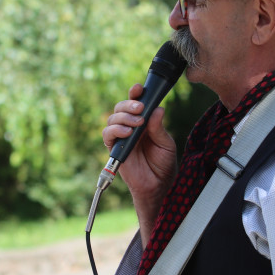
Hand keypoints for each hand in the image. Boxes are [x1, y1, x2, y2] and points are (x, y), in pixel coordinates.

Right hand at [102, 83, 177, 244]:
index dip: (135, 93)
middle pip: (121, 107)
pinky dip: (116, 130)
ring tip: (137, 123)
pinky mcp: (114, 149)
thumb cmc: (163, 164)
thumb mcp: (166, 143)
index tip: (139, 88)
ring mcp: (121, 137)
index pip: (136, 103)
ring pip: (113, 118)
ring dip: (123, 117)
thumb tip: (158, 109)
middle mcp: (131, 127)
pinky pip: (108, 135)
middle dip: (129, 104)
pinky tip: (127, 132)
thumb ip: (158, 127)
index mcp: (144, 122)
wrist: (158, 185)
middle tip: (140, 108)